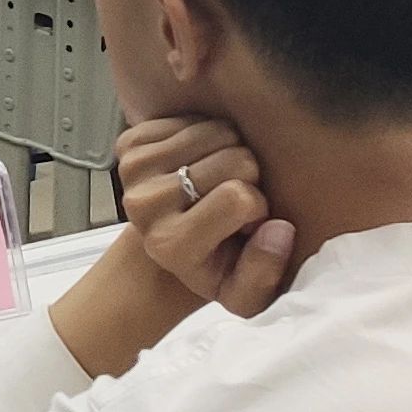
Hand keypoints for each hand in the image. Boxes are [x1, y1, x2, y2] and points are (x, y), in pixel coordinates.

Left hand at [113, 116, 297, 319]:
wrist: (168, 242)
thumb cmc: (216, 266)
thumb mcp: (245, 293)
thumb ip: (266, 272)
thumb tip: (280, 229)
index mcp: (170, 245)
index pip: (240, 198)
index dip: (258, 207)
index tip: (246, 224)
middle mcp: (143, 205)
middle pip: (233, 158)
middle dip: (248, 175)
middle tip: (231, 200)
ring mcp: (133, 169)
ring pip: (217, 130)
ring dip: (230, 150)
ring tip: (218, 181)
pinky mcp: (130, 142)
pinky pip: (194, 118)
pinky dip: (207, 136)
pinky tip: (199, 163)